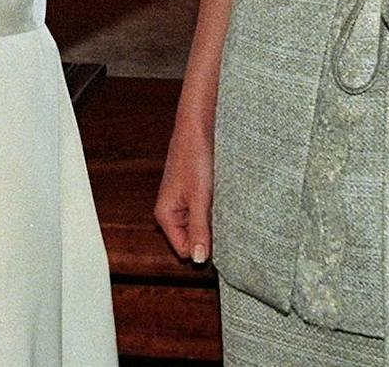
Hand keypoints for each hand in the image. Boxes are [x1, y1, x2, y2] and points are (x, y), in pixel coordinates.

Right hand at [154, 122, 213, 265]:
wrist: (197, 128)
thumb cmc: (194, 157)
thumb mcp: (199, 197)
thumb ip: (199, 229)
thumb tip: (198, 260)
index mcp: (165, 215)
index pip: (185, 251)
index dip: (203, 247)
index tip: (220, 237)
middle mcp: (171, 212)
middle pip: (193, 240)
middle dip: (209, 235)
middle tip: (222, 218)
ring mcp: (182, 203)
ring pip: (201, 226)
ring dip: (213, 221)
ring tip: (220, 204)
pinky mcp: (194, 194)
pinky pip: (205, 213)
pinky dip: (215, 210)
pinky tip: (221, 198)